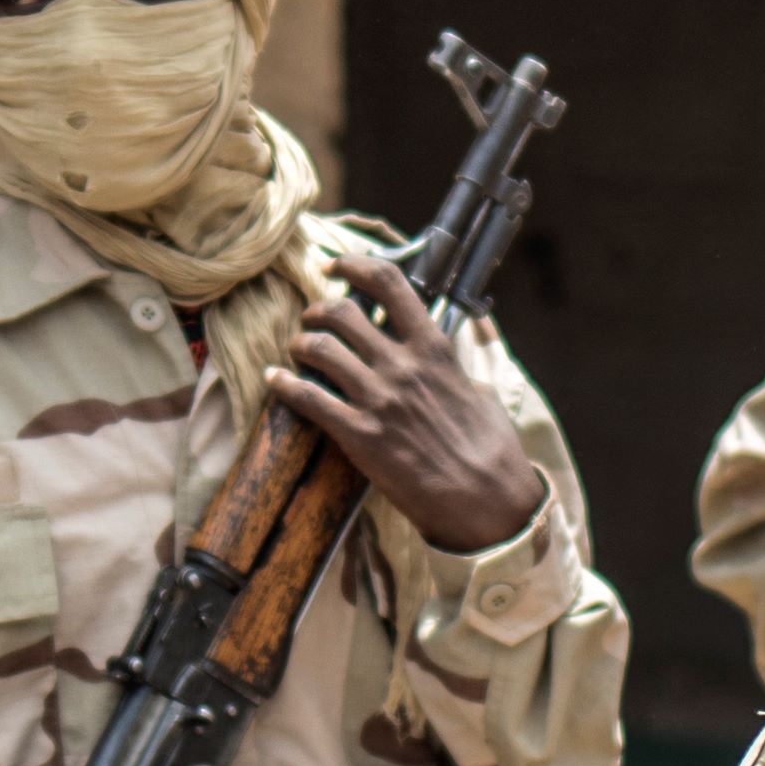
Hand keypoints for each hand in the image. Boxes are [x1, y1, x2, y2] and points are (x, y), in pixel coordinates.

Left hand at [270, 243, 542, 554]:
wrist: (486, 500)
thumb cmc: (490, 448)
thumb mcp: (483, 388)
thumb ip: (463, 359)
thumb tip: (468, 336)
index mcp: (434, 348)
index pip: (389, 283)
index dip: (354, 265)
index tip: (336, 267)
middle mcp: (402, 365)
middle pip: (341, 313)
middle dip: (318, 311)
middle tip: (313, 321)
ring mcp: (378, 399)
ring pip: (318, 348)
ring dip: (300, 345)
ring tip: (298, 352)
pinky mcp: (359, 435)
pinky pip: (307, 398)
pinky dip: (283, 384)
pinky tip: (274, 380)